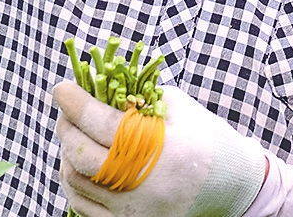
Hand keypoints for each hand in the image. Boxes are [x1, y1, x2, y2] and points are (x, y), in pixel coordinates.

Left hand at [53, 81, 267, 216]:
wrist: (231, 185)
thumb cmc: (203, 137)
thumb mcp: (175, 107)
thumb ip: (135, 97)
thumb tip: (92, 87)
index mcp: (157, 147)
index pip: (100, 122)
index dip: (75, 102)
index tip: (61, 89)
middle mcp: (143, 182)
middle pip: (81, 155)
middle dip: (66, 128)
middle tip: (66, 112)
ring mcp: (134, 209)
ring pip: (78, 182)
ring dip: (67, 155)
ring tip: (74, 137)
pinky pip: (84, 206)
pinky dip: (75, 183)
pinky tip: (80, 165)